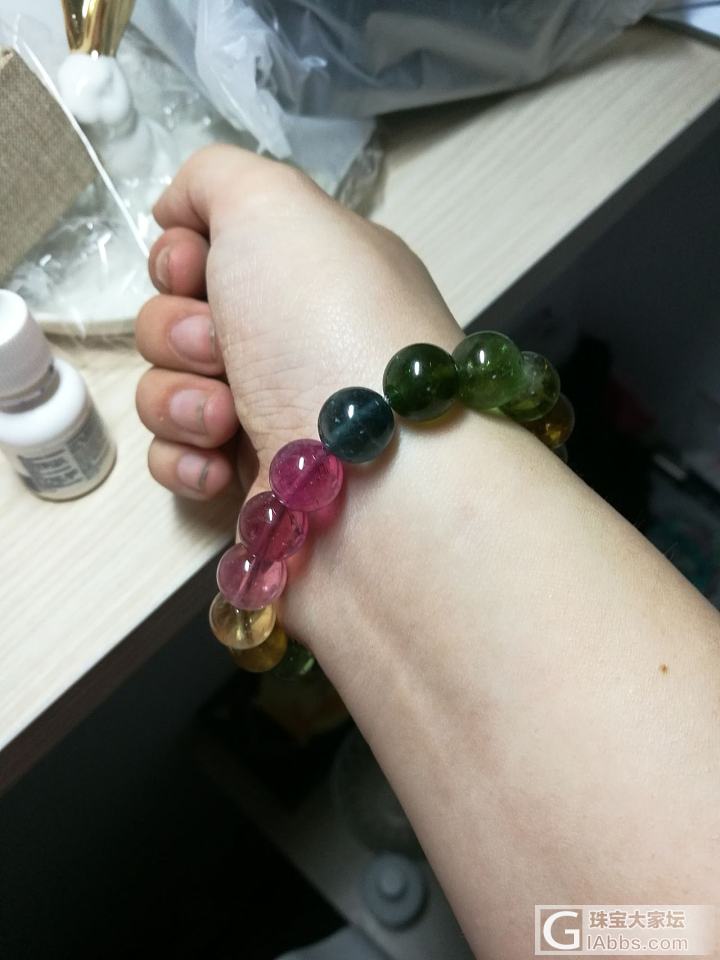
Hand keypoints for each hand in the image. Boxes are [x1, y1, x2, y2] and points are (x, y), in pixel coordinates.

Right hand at [135, 145, 462, 501]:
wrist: (383, 477)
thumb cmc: (330, 328)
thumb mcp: (277, 206)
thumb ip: (216, 178)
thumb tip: (177, 208)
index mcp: (314, 273)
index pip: (210, 251)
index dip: (181, 257)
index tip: (194, 269)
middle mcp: (297, 342)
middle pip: (178, 321)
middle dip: (178, 332)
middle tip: (221, 350)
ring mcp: (277, 416)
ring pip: (170, 392)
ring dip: (180, 400)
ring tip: (227, 419)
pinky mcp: (259, 487)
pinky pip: (180, 461)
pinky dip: (186, 461)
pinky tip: (221, 469)